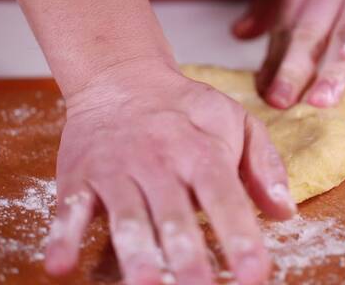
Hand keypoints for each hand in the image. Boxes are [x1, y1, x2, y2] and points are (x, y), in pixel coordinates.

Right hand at [44, 61, 296, 284]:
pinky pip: (69, 209)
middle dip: (186, 256)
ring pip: (126, 216)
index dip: (239, 237)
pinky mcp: (80, 176)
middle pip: (174, 214)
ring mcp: (116, 170)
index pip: (225, 197)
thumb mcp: (236, 120)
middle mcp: (158, 162)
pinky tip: (60, 267)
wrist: (122, 79)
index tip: (255, 274)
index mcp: (201, 151)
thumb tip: (285, 212)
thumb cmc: (185, 108)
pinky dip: (62, 238)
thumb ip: (263, 163)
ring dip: (134, 254)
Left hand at [233, 0, 344, 107]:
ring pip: (341, 28)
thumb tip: (239, 32)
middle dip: (291, 69)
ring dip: (329, 67)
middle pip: (307, 31)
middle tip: (279, 100)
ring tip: (318, 99)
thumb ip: (272, 5)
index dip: (273, 62)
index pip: (284, 27)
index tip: (262, 92)